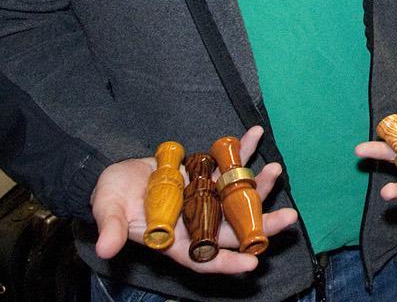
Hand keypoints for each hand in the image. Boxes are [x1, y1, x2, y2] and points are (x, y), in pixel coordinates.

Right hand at [91, 125, 297, 273]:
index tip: (253, 264)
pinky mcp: (205, 174)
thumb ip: (112, 229)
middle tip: (289, 217)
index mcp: (175, 240)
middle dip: (262, 224)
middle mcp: (196, 221)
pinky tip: (255, 134)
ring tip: (276, 169)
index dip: (228, 262)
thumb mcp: (109, 212)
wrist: (115, 175)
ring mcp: (204, 198)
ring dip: (258, 184)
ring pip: (237, 196)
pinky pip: (228, 163)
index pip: (205, 257)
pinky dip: (242, 149)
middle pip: (234, 229)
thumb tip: (106, 248)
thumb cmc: (111, 199)